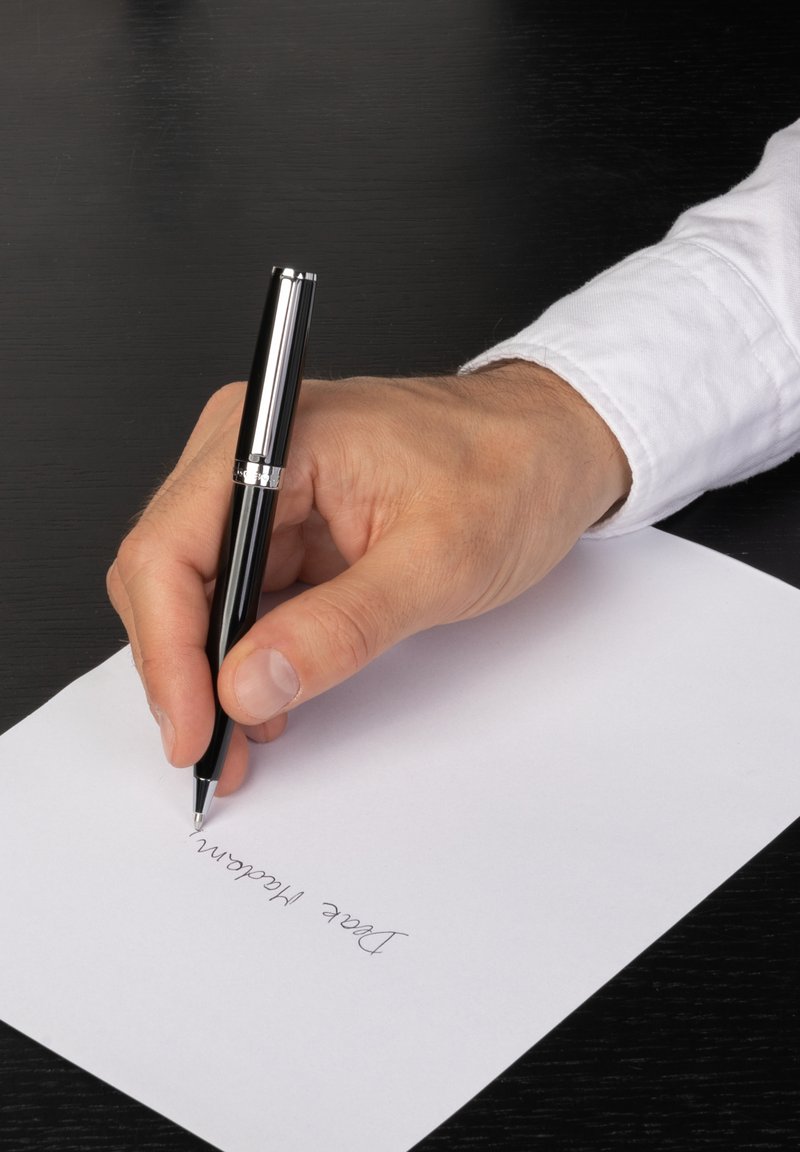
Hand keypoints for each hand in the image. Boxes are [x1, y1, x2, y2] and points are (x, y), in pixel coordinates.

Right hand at [107, 361, 629, 793]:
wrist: (555, 449)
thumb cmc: (513, 472)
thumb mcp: (436, 563)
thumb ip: (338, 627)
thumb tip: (247, 685)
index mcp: (275, 435)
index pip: (169, 549)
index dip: (168, 651)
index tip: (193, 728)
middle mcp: (252, 452)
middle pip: (166, 575)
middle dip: (183, 672)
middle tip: (214, 750)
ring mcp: (266, 489)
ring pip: (195, 595)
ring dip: (212, 673)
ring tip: (243, 737)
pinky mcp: (287, 522)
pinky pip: (240, 596)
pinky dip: (246, 654)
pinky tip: (270, 696)